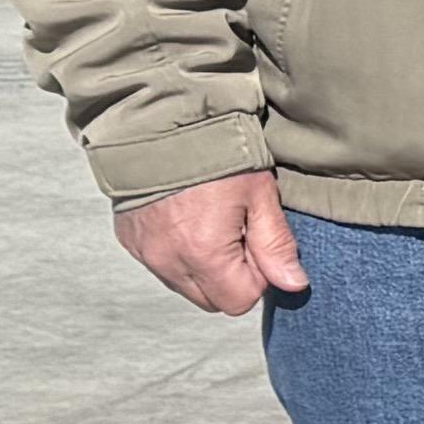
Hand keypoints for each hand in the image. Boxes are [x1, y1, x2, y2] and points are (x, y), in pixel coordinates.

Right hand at [113, 168, 305, 314]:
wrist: (159, 122)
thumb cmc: (218, 155)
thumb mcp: (259, 194)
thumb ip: (276, 244)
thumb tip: (293, 285)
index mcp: (204, 254)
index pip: (240, 301)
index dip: (258, 276)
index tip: (257, 240)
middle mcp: (168, 261)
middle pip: (211, 300)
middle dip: (231, 277)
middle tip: (237, 231)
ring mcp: (145, 252)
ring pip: (185, 285)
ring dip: (204, 267)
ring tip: (211, 221)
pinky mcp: (129, 240)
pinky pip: (161, 265)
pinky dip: (178, 252)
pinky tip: (186, 217)